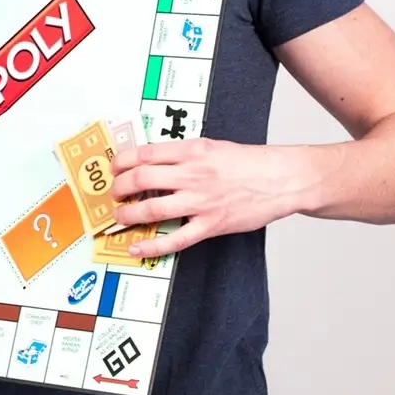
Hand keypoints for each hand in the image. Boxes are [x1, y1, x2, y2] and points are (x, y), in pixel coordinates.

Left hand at [109, 139, 327, 257]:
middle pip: (142, 179)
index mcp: (192, 151)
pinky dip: (152, 247)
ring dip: (129, 214)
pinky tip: (136, 248)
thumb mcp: (212, 146)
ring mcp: (201, 201)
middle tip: (114, 193)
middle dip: (120, 188)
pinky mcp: (211, 225)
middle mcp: (192, 174)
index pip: (145, 153)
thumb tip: (154, 162)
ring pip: (153, 208)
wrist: (280, 179)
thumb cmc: (249, 162)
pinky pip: (176, 239)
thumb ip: (184, 153)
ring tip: (119, 217)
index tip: (114, 167)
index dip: (122, 161)